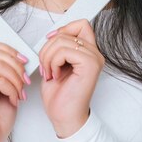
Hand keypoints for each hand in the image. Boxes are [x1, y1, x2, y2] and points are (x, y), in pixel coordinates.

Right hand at [0, 41, 29, 141]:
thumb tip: (22, 58)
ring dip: (15, 79)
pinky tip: (13, 99)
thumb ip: (9, 73)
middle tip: (25, 81)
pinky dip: (11, 89)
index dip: (11, 51)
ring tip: (19, 92)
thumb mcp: (7, 90)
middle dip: (17, 66)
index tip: (24, 62)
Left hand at [39, 19, 104, 138]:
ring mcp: (94, 59)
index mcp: (88, 52)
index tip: (51, 43)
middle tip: (46, 66)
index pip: (80, 24)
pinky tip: (55, 76)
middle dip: (48, 47)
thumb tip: (53, 33)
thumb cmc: (60, 95)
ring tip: (49, 72)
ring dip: (48, 57)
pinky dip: (53, 62)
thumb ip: (60, 46)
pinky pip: (64, 51)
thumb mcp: (56, 63)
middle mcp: (95, 54)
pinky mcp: (90, 65)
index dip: (63, 29)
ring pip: (62, 40)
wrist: (64, 117)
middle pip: (67, 31)